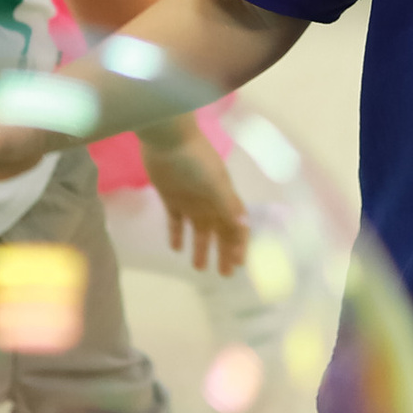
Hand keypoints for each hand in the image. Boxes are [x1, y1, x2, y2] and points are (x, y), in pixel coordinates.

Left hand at [140, 123, 249, 276]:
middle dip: (224, 252)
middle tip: (224, 275)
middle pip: (220, 232)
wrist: (167, 137)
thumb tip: (245, 227)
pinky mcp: (170, 197)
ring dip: (201, 248)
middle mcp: (209, 202)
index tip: (239, 266)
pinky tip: (176, 249)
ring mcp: (190, 200)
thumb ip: (229, 205)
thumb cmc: (194, 158)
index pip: (236, 227)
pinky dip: (177, 234)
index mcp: (224, 198)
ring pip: (199, 230)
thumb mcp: (215, 182)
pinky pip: (175, 221)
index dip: (240, 246)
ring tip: (199, 268)